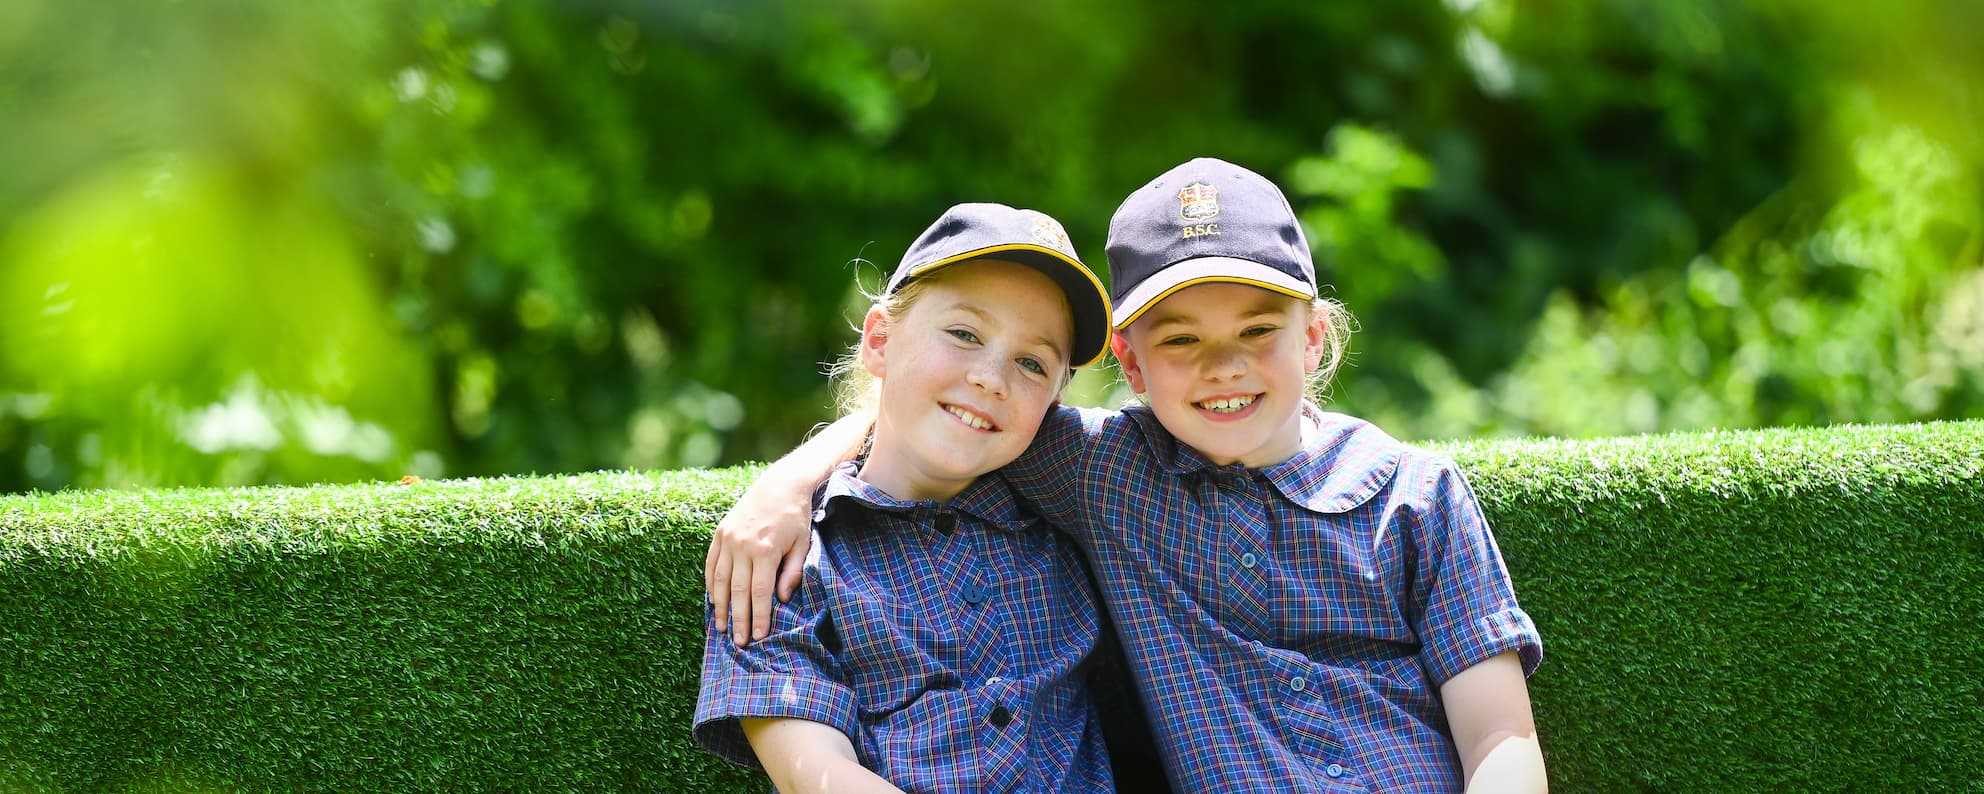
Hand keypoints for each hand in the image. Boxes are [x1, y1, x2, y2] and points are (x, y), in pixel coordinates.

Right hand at [703, 412, 871, 645]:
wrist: (780, 484)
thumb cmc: (796, 517)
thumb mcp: (803, 544)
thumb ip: (792, 572)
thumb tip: (781, 599)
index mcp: (765, 550)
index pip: (760, 592)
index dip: (759, 616)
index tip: (759, 636)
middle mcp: (742, 545)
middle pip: (737, 591)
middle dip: (738, 619)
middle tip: (739, 642)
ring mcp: (728, 539)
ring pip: (719, 580)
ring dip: (719, 606)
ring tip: (721, 627)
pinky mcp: (720, 533)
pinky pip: (711, 564)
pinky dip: (710, 584)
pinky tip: (712, 601)